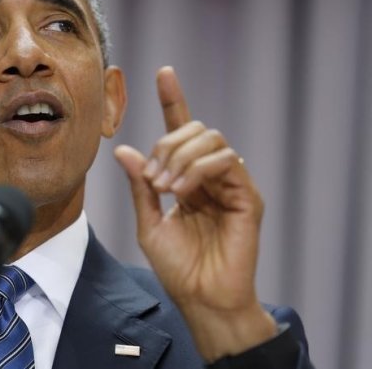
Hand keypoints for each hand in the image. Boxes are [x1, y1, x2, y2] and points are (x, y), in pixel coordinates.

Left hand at [114, 67, 276, 361]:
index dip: (174, 100)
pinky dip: (198, 169)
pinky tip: (182, 190)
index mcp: (187, 178)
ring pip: (211, 139)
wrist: (200, 298)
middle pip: (195, 130)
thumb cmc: (177, 267)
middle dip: (167, 145)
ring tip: (166, 188)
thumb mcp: (149, 222)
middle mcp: (211, 175)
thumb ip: (141, 186)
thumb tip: (124, 150)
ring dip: (180, 157)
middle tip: (154, 181)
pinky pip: (226, 161)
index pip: (183, 130)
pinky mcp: (247, 195)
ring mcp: (231, 183)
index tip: (164, 73)